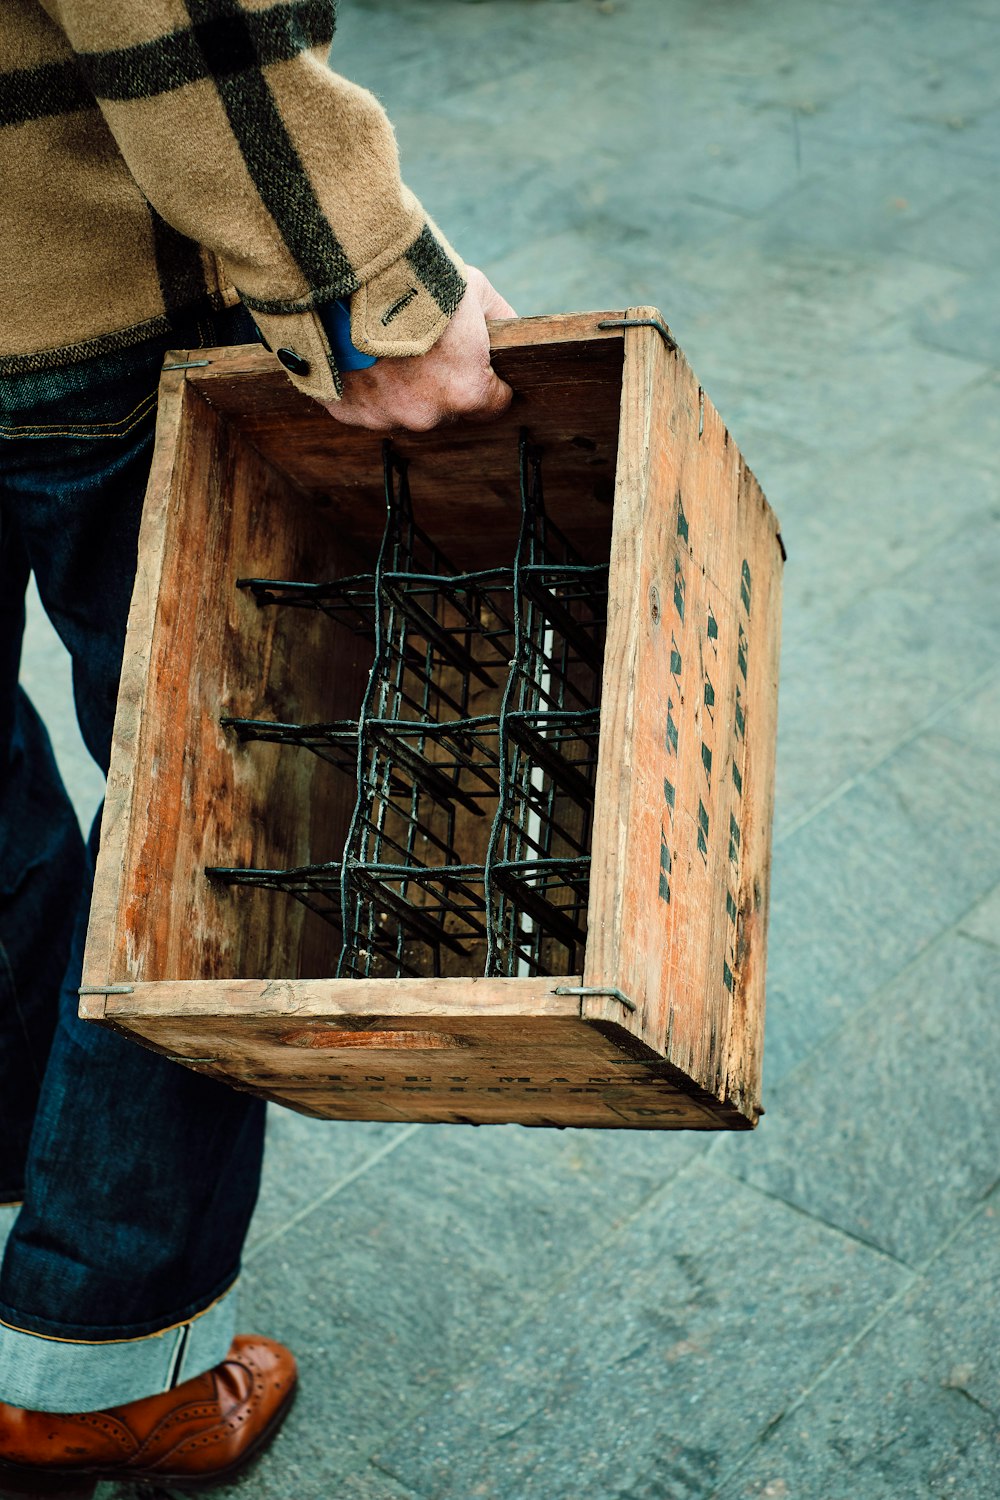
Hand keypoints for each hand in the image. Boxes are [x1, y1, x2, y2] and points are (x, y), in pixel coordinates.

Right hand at [320, 267, 515, 431]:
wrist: (351, 271)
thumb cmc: (420, 279)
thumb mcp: (475, 289)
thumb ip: (500, 321)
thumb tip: (511, 336)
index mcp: (466, 393)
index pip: (493, 405)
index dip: (487, 381)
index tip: (474, 361)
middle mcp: (426, 416)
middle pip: (445, 409)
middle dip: (440, 383)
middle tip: (424, 343)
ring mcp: (384, 417)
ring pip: (403, 409)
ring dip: (400, 386)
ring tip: (387, 345)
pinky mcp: (347, 411)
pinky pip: (364, 404)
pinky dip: (363, 385)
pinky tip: (359, 353)